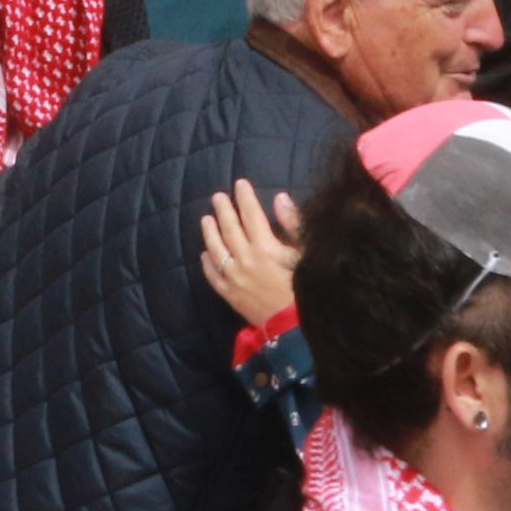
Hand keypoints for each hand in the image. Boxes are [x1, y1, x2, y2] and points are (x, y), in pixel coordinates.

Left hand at [197, 180, 303, 326]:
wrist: (295, 326)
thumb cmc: (306, 287)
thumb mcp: (305, 253)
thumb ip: (292, 224)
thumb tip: (279, 198)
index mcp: (265, 247)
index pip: (251, 215)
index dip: (245, 197)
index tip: (240, 183)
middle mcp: (245, 259)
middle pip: (230, 228)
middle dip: (224, 210)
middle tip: (217, 196)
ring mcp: (235, 278)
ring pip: (217, 250)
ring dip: (210, 232)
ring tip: (206, 218)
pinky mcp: (230, 296)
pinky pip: (214, 277)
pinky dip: (208, 265)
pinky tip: (204, 255)